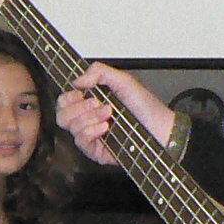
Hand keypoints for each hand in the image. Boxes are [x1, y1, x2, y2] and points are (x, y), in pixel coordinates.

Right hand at [57, 63, 174, 167]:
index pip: (66, 100)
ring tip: (108, 114)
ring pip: (71, 128)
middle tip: (97, 103)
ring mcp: (92, 135)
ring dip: (89, 118)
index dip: (68, 97)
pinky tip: (105, 127)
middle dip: (78, 108)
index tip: (80, 93)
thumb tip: (78, 80)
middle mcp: (90, 118)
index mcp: (93, 101)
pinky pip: (82, 142)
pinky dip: (91, 132)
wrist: (161, 129)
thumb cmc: (147, 107)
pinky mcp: (96, 150)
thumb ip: (99, 72)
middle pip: (62, 115)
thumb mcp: (124, 81)